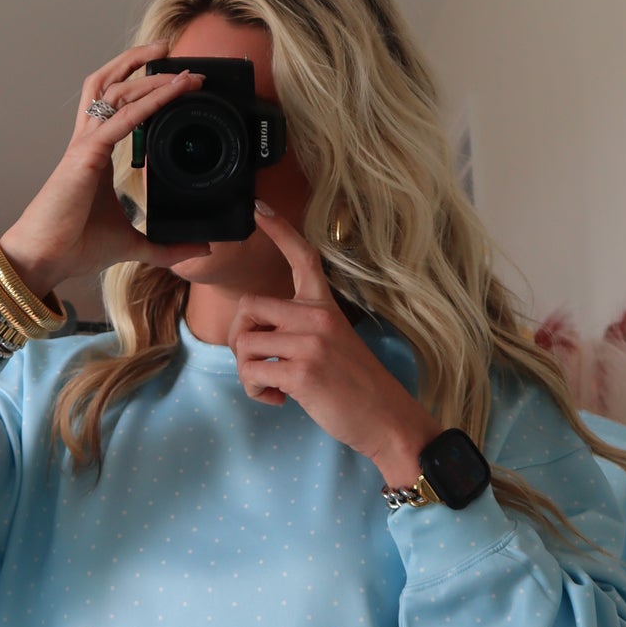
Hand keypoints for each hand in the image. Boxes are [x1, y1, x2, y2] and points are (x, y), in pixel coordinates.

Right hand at [0, 44, 213, 297]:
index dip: (143, 86)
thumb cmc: (75, 245)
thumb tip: (200, 250)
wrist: (45, 259)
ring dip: (148, 75)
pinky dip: (148, 103)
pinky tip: (171, 92)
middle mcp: (88, 140)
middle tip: (176, 55)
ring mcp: (85, 144)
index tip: (176, 81)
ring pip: (115, 91)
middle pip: (110, 83)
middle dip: (141, 63)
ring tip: (178, 66)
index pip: (117, 104)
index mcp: (96, 151)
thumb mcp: (132, 244)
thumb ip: (165, 246)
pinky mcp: (86, 155)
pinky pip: (121, 120)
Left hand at [229, 207, 439, 485]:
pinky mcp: (302, 373)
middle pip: (248, 307)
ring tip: (270, 385)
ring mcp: (310, 344)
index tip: (258, 208)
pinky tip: (278, 399)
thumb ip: (300, 328)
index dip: (279, 231)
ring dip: (247, 372)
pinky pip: (252, 374)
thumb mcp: (334, 342)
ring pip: (244, 344)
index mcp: (325, 307)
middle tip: (257, 361)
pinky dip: (256, 391)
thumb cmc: (356, 385)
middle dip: (239, 337)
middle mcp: (317, 318)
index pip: (302, 257)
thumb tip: (257, 332)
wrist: (385, 419)